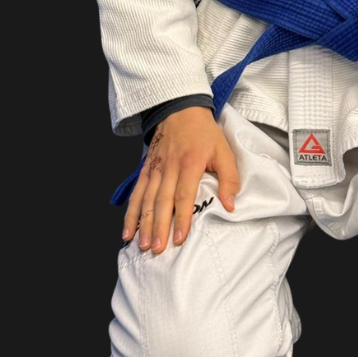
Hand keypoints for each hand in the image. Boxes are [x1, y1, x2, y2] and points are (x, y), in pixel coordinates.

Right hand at [121, 107, 240, 254]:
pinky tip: (127, 230)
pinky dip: (131, 212)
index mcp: (190, 163)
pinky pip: (136, 192)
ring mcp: (155, 168)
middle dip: (158, 226)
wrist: (180, 108)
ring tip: (142, 244)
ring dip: (143, 223)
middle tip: (157, 249)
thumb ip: (229, 178)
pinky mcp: (146, 169)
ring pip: (146, 199)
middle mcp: (169, 167)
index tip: (180, 238)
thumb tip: (230, 205)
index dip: (182, 218)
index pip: (184, 195)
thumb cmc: (204, 132)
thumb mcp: (224, 150)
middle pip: (162, 201)